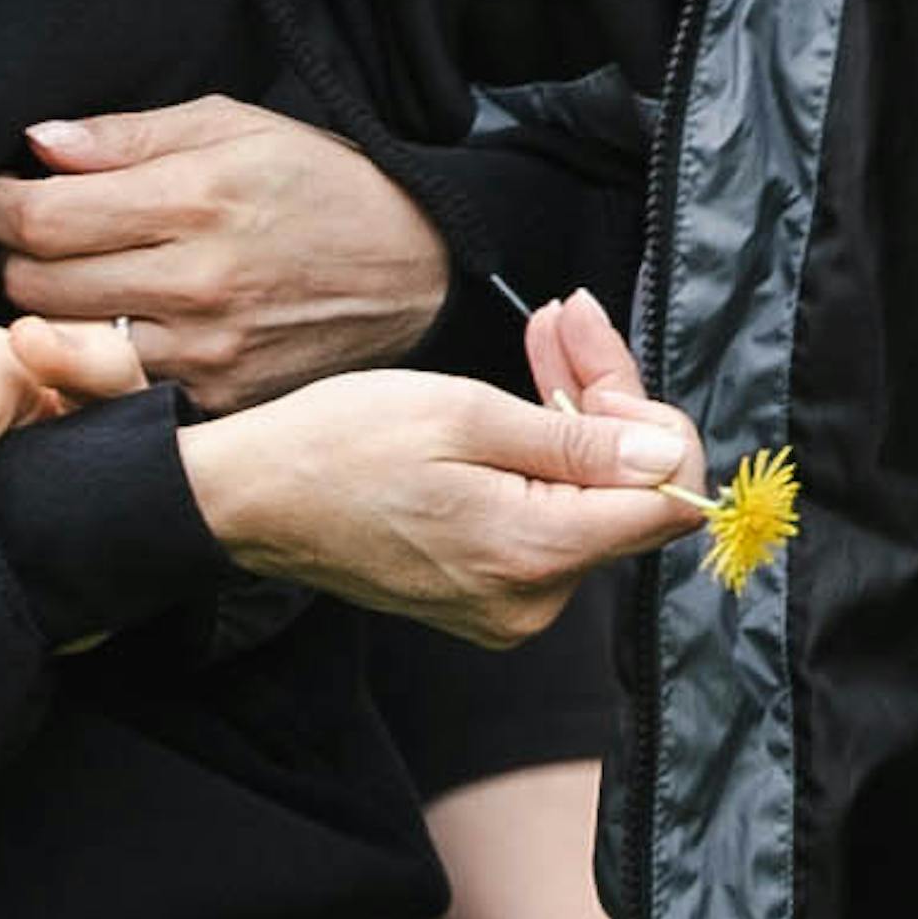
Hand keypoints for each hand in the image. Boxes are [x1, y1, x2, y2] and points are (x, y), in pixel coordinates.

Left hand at [0, 97, 453, 402]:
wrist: (417, 269)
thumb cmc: (321, 186)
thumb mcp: (236, 126)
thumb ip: (130, 134)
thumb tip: (38, 144)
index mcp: (199, 198)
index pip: (41, 217)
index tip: (3, 196)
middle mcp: (199, 281)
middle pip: (34, 283)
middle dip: (15, 254)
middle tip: (38, 237)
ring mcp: (208, 352)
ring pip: (62, 342)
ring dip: (44, 311)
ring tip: (73, 282)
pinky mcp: (218, 401)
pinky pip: (112, 390)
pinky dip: (90, 361)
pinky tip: (107, 330)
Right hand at [183, 310, 715, 645]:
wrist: (249, 498)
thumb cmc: (340, 446)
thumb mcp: (463, 415)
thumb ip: (577, 441)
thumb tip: (668, 456)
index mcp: (535, 554)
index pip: (667, 503)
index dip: (658, 427)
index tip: (607, 364)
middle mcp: (533, 598)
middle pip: (626, 492)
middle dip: (609, 396)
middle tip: (569, 316)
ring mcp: (509, 601)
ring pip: (588, 494)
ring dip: (576, 409)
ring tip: (550, 328)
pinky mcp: (485, 589)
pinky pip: (546, 514)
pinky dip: (543, 448)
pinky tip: (529, 382)